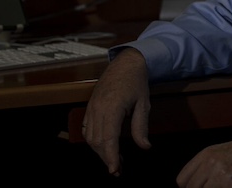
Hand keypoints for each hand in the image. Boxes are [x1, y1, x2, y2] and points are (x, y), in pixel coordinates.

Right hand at [82, 47, 150, 175]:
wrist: (126, 62)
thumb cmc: (137, 82)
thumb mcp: (144, 104)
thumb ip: (141, 127)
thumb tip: (145, 147)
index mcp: (112, 107)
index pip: (108, 138)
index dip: (110, 156)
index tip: (115, 170)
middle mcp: (98, 108)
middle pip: (97, 141)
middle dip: (106, 158)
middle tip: (118, 170)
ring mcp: (92, 107)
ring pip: (90, 136)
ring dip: (99, 151)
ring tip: (113, 160)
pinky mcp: (90, 106)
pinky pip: (86, 128)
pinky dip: (93, 140)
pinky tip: (103, 146)